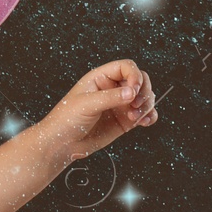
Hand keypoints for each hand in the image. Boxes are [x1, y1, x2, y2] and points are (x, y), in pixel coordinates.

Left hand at [39, 59, 157, 162]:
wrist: (62, 143)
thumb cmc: (66, 119)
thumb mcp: (86, 104)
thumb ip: (110, 97)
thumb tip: (132, 92)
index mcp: (100, 78)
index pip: (126, 67)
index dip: (134, 76)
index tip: (134, 89)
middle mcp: (112, 89)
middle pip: (140, 80)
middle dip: (143, 91)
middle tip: (135, 105)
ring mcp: (120, 104)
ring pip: (145, 97)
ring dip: (146, 105)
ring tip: (134, 118)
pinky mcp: (125, 120)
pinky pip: (145, 114)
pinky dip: (149, 116)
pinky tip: (144, 122)